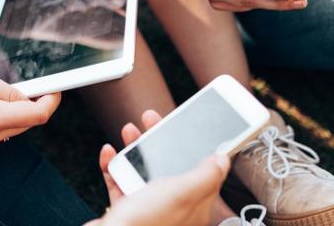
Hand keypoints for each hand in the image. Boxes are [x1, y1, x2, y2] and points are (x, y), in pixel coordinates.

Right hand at [0, 61, 59, 149]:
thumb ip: (6, 90)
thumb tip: (29, 98)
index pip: (36, 116)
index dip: (51, 101)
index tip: (56, 86)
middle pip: (28, 122)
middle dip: (34, 101)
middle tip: (32, 78)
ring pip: (15, 125)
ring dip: (18, 106)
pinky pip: (1, 127)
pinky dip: (5, 112)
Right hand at [88, 110, 230, 225]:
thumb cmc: (145, 223)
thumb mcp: (183, 193)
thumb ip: (206, 175)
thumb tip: (223, 159)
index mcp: (193, 206)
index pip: (202, 171)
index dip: (195, 145)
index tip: (187, 124)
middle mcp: (172, 209)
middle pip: (170, 166)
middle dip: (160, 140)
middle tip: (152, 119)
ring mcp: (148, 210)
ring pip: (144, 171)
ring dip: (136, 148)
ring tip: (129, 131)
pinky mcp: (126, 212)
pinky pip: (121, 182)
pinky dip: (114, 165)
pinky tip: (110, 153)